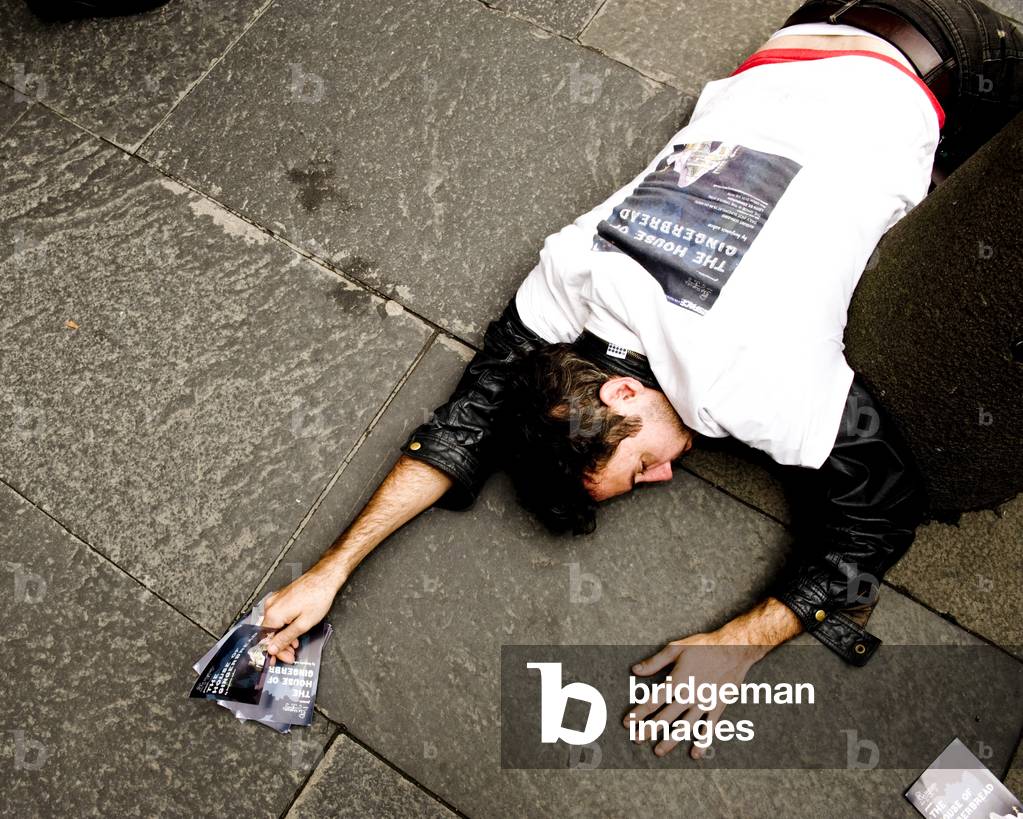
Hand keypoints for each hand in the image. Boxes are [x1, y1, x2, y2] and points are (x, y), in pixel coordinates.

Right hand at [261, 568, 339, 663]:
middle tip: (290, 655)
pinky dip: (285, 627)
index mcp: (273, 614)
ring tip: (294, 645)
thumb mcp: (303, 624)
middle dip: (279, 646)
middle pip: (268, 633)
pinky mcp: (281, 598)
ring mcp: (275, 601)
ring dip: (283, 637)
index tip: (278, 660)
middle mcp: (270, 606)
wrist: (324, 578)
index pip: (265, 639)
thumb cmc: (318, 597)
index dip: (273, 652)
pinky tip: (294, 632)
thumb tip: (272, 649)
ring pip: (274, 625)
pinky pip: (278, 617)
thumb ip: (285, 638)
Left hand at [624, 632, 765, 758]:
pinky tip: (694, 753)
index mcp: (676, 681)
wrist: (734, 649)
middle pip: (664, 717)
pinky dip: (702, 742)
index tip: (627, 723)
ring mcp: (703, 704)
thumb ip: (655, 662)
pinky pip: (709, 728)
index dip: (638, 713)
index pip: (651, 701)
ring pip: (684, 727)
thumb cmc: (704, 646)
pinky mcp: (717, 707)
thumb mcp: (676, 648)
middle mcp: (688, 696)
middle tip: (636, 740)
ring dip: (670, 740)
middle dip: (648, 730)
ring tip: (658, 751)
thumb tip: (635, 670)